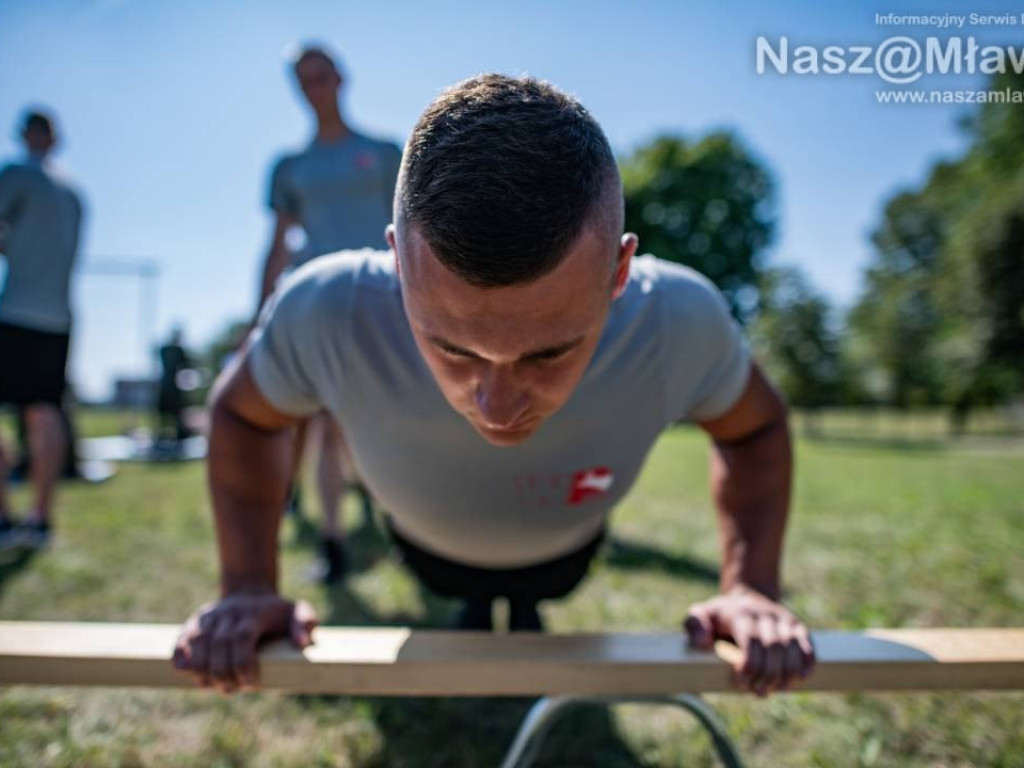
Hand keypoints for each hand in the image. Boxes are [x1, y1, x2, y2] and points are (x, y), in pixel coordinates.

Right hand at [172, 592, 317, 693]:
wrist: (250, 591)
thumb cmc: (277, 612)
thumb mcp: (298, 612)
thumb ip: (305, 623)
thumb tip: (301, 643)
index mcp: (253, 613)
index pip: (242, 639)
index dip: (243, 665)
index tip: (251, 683)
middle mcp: (228, 613)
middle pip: (218, 645)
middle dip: (222, 674)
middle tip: (230, 690)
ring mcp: (209, 616)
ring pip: (198, 643)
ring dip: (201, 670)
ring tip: (211, 686)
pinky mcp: (194, 621)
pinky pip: (181, 639)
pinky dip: (180, 656)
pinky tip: (186, 672)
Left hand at [684, 587, 814, 696]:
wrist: (745, 598)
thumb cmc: (719, 616)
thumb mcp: (700, 614)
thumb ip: (694, 625)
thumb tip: (704, 642)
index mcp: (741, 613)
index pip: (751, 640)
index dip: (749, 666)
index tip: (742, 683)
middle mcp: (765, 613)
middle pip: (773, 648)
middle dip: (767, 675)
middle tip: (758, 692)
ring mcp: (784, 619)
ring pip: (793, 649)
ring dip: (787, 674)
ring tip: (776, 689)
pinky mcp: (798, 626)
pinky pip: (808, 645)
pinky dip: (807, 664)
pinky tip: (800, 678)